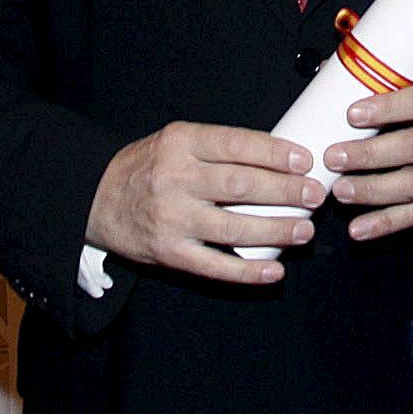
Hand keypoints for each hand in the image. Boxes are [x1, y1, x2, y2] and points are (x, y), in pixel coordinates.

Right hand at [87, 122, 320, 283]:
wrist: (97, 198)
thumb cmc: (148, 167)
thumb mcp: (177, 141)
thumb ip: (218, 148)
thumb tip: (279, 159)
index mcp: (181, 143)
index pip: (237, 145)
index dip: (276, 154)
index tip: (305, 161)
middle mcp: (175, 179)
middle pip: (242, 186)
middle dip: (286, 192)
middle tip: (315, 196)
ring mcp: (172, 219)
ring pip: (234, 228)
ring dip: (277, 230)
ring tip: (304, 231)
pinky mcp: (168, 253)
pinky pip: (215, 266)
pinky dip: (249, 271)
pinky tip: (275, 270)